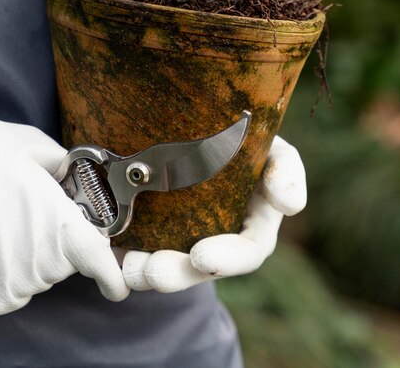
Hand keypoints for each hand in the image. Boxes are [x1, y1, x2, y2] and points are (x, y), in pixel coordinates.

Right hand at [0, 104, 129, 318]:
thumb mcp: (30, 144)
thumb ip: (64, 171)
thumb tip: (80, 186)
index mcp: (53, 218)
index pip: (94, 257)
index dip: (108, 274)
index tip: (113, 285)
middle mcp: (32, 255)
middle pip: (59, 268)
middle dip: (51, 247)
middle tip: (19, 215)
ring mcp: (0, 279)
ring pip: (29, 283)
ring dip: (22, 264)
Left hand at [120, 135, 306, 291]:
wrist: (201, 125)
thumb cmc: (247, 139)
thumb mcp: (274, 149)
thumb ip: (286, 171)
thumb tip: (290, 205)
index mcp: (254, 226)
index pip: (247, 253)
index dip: (226, 259)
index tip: (200, 257)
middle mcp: (220, 241)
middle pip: (200, 268)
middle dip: (176, 274)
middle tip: (152, 271)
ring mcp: (184, 239)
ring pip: (166, 265)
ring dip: (146, 271)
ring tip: (128, 266)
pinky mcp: (153, 231)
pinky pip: (137, 249)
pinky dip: (121, 255)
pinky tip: (108, 252)